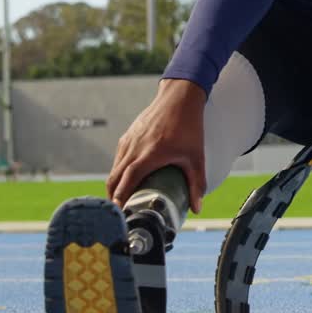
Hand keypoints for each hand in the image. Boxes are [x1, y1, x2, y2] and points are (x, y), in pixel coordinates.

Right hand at [105, 78, 208, 212]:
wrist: (180, 98)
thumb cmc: (189, 127)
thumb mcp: (196, 158)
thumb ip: (197, 184)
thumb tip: (197, 208)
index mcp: (147, 156)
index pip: (126, 183)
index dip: (120, 200)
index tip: (119, 213)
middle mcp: (133, 149)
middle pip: (114, 179)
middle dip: (114, 197)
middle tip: (120, 212)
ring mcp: (128, 141)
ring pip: (114, 168)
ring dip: (116, 184)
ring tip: (122, 199)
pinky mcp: (128, 136)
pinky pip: (118, 158)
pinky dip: (119, 171)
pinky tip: (127, 178)